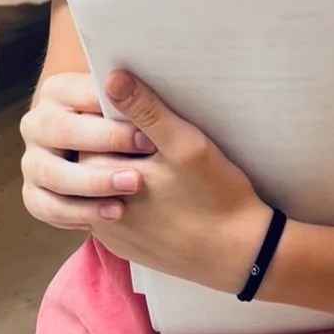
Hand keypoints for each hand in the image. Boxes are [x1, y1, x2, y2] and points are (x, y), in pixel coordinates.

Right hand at [20, 70, 149, 230]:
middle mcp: (37, 123)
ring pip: (54, 173)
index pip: (81, 96)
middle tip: (139, 164)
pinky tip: (114, 214)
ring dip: (93, 183)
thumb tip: (135, 84)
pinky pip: (49, 207)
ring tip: (131, 190)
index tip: (148, 134)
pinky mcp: (33, 193)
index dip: (114, 113)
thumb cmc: (122, 125)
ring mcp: (32, 160)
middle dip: (104, 146)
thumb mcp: (128, 108)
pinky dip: (80, 213)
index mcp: (56, 91)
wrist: (103, 155)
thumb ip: (131, 97)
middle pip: (61, 131)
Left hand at [24, 69, 270, 292]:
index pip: (93, 132)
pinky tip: (164, 198)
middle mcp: (95, 208)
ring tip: (167, 174)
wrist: (240, 256)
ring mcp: (109, 232)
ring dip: (129, 174)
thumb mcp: (186, 144)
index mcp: (103, 177)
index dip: (123, 122)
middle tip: (164, 149)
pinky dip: (134, 201)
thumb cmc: (216, 196)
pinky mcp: (125, 247)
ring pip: (107, 187)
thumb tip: (112, 77)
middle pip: (98, 160)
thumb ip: (145, 110)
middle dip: (123, 148)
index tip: (154, 125)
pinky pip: (118, 213)